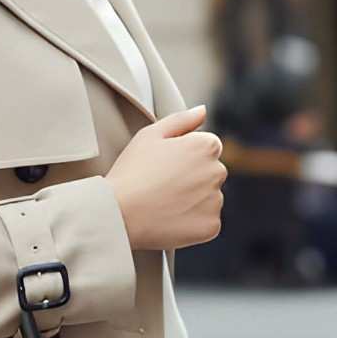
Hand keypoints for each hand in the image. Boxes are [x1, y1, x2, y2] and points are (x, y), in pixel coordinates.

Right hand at [104, 104, 226, 251]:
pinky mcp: (211, 226)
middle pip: (210, 174)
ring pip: (209, 199)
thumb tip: (203, 111)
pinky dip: (192, 224)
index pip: (206, 149)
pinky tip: (169, 220)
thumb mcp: (149, 135)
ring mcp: (216, 201)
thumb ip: (181, 120)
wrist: (118, 214)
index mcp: (207, 146)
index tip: (163, 168)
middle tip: (161, 187)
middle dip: (192, 179)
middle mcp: (218, 171)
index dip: (183, 158)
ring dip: (193, 202)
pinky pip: (206, 223)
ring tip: (163, 204)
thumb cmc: (131, 172)